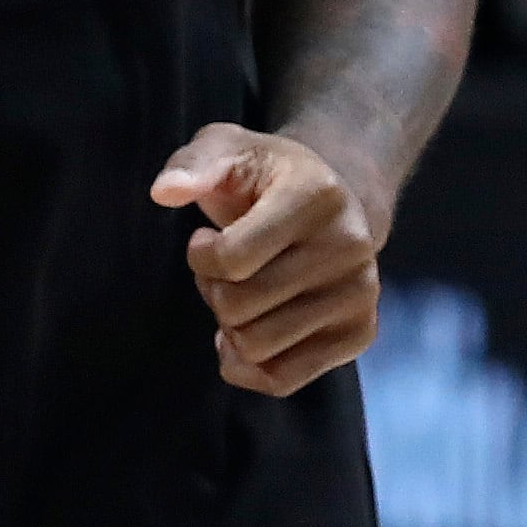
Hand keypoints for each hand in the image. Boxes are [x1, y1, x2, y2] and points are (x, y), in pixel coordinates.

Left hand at [150, 124, 386, 394]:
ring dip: (231, 325)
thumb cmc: (264, 176)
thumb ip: (192, 163)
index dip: (200, 255)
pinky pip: (282, 379)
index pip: (230, 259)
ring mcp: (362, 293)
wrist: (332, 201)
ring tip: (245, 290)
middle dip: (214, 290)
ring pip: (256, 347)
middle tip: (227, 269)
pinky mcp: (361, 333)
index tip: (207, 239)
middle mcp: (351, 246)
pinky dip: (249, 365)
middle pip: (238, 307)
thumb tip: (165, 192)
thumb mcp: (226, 147)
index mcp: (317, 195)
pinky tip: (247, 333)